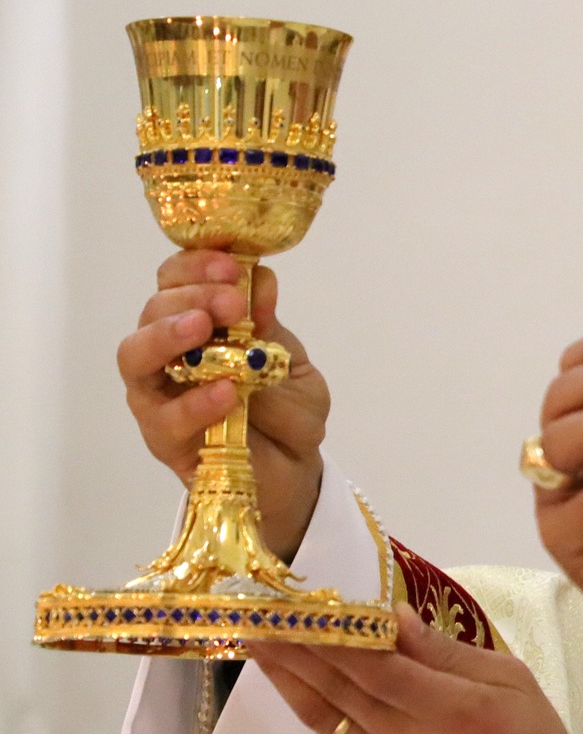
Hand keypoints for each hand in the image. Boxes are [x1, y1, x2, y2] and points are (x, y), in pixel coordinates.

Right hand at [118, 249, 327, 558]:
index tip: (232, 264)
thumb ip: (271, 328)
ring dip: (168, 335)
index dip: (197, 266)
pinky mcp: (163, 438)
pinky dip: (193, 401)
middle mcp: (168, 353)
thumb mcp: (291, 363)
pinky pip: (164, 417)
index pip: (177, 281)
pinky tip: (226, 390)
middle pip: (153, 310)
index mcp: (199, 325)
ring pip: (136, 355)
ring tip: (204, 328)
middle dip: (191, 296)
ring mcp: (159, 395)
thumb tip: (260, 281)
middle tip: (231, 301)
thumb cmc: (288, 411)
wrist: (296, 469)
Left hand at [247, 605, 582, 733]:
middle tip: (255, 615)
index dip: (333, 636)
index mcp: (453, 710)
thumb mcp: (511, 681)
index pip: (377, 666)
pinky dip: (314, 705)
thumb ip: (447, 652)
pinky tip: (299, 683)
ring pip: (328, 716)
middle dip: (294, 649)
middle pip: (340, 689)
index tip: (299, 604)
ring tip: (256, 644)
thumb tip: (393, 617)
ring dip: (288, 678)